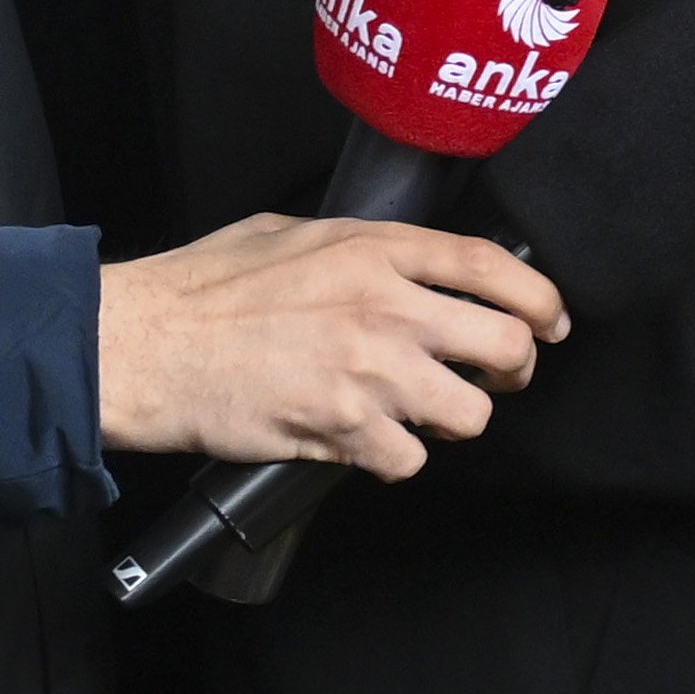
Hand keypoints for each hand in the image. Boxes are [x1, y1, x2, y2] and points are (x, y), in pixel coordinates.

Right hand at [97, 214, 563, 469]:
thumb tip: (402, 261)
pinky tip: (364, 442)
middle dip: (512, 370)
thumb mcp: (288, 233)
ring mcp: (369, 370)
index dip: (540, 299)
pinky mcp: (344, 427)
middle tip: (491, 379)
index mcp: (374, 250)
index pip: (491, 269)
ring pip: (468, 415)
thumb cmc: (201, 288)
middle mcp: (385, 307)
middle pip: (506, 344)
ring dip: (448, 422)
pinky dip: (393, 460)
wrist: (142, 343)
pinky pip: (409, 460)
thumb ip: (356, 246)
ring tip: (412, 413)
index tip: (553, 321)